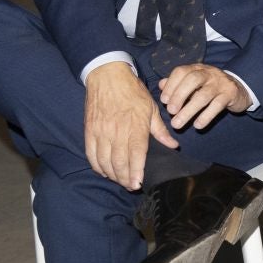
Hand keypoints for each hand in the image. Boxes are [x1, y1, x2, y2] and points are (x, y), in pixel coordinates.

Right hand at [84, 63, 175, 190]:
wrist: (107, 76)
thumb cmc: (133, 92)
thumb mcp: (151, 108)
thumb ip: (160, 130)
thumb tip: (174, 145)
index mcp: (135, 126)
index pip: (135, 154)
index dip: (136, 171)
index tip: (138, 183)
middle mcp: (116, 131)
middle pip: (119, 162)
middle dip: (125, 178)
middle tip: (131, 186)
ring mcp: (100, 131)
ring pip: (104, 160)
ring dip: (112, 174)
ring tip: (120, 181)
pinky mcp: (89, 130)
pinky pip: (91, 153)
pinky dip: (97, 165)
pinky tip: (104, 171)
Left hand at [158, 63, 249, 131]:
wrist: (239, 88)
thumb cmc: (210, 86)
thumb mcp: (195, 82)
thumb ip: (178, 83)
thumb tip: (161, 85)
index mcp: (197, 68)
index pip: (181, 71)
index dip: (171, 85)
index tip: (163, 101)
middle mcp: (209, 73)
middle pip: (192, 80)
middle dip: (179, 96)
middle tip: (170, 112)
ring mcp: (220, 83)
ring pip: (204, 96)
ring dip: (188, 111)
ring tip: (177, 124)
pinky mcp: (230, 94)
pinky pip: (217, 106)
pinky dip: (206, 116)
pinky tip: (197, 126)